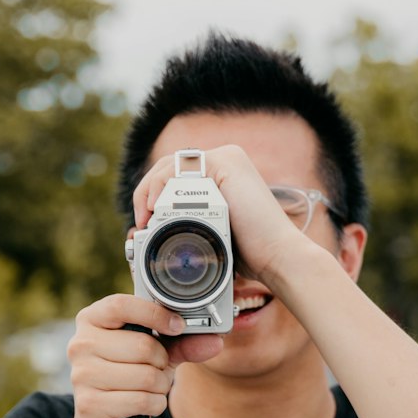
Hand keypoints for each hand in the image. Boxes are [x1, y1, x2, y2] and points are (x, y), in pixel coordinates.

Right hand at [66, 294, 221, 417]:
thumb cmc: (129, 376)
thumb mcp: (157, 353)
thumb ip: (183, 344)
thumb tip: (215, 342)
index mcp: (91, 319)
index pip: (122, 305)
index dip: (155, 314)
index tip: (177, 325)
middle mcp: (80, 344)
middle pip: (142, 346)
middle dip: (162, 362)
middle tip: (158, 368)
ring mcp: (81, 375)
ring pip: (146, 376)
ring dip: (160, 386)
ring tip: (149, 387)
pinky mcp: (89, 405)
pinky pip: (142, 400)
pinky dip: (155, 404)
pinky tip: (145, 404)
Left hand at [132, 145, 306, 289]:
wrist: (276, 258)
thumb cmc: (250, 254)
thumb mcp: (214, 235)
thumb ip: (194, 223)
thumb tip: (158, 230)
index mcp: (222, 174)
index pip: (176, 175)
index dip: (154, 196)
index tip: (146, 225)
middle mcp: (225, 161)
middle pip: (169, 167)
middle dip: (148, 194)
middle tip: (141, 224)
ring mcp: (225, 159)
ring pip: (170, 165)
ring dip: (150, 191)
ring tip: (146, 220)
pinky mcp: (224, 163)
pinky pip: (179, 169)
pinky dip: (160, 187)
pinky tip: (156, 209)